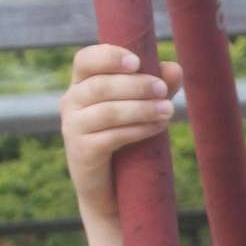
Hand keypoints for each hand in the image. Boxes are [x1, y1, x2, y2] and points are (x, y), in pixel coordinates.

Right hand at [60, 43, 183, 221]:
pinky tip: (158, 127)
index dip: (108, 57)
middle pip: (100, 86)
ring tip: (168, 110)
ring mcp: (72, 127)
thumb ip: (156, 87)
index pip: (85, 59)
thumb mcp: (142, 108)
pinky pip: (110, 137)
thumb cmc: (126, 139)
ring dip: (141, 109)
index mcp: (81, 84)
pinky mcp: (81, 152)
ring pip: (107, 111)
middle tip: (163, 90)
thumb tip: (174, 68)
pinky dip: (137, 130)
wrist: (111, 188)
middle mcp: (70, 102)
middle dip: (135, 85)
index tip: (137, 61)